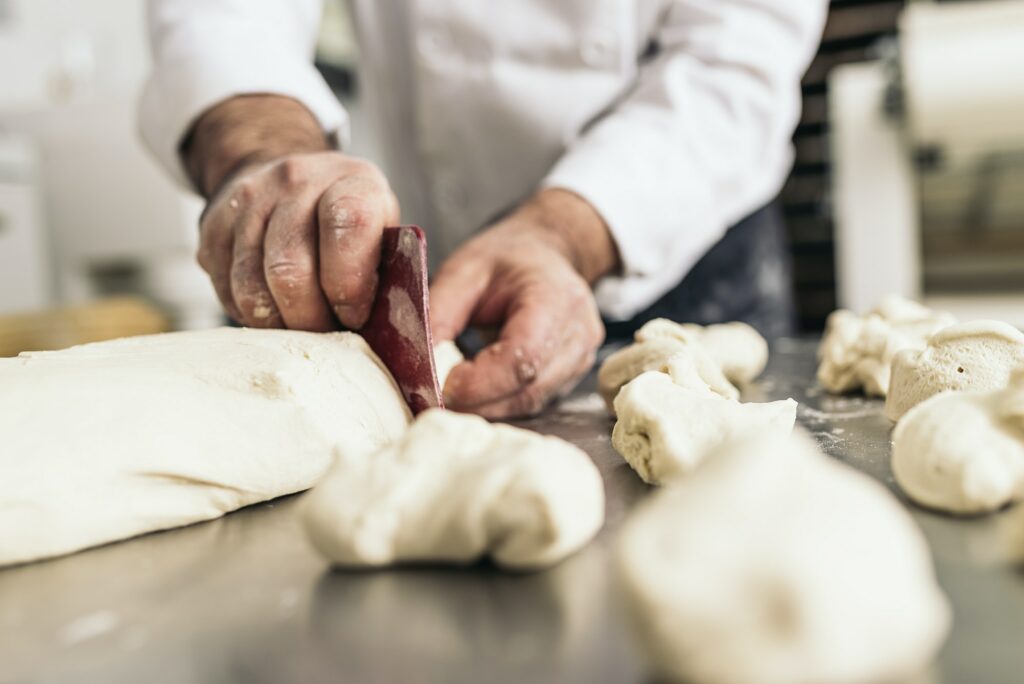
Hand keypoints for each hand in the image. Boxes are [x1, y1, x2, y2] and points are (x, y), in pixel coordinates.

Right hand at [198, 152, 398, 328]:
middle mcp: (296, 181)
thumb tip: (391, 338)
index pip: (348, 225)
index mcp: (351, 181)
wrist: (290, 177)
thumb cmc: (348, 222)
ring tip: (301, 327)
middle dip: (311, 320)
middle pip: (290, 269)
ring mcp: (249, 200)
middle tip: (326, 334)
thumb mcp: (383, 233)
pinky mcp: (213, 226)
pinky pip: (225, 290)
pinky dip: (250, 314)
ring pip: (252, 287)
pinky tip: (274, 309)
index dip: (350, 284)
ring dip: (279, 324)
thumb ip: (388, 276)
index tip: (354, 316)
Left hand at [430, 189, 618, 417]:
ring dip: (485, 406)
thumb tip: (418, 368)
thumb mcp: (463, 272)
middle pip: (528, 389)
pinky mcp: (572, 376)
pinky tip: (475, 389)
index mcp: (557, 299)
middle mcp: (579, 334)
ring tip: (450, 391)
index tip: (440, 384)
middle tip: (433, 396)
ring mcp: (581, 359)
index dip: (479, 382)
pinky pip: (532, 401)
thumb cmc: (507, 258)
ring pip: (529, 403)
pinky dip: (499, 402)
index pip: (523, 357)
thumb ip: (439, 317)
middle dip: (476, 400)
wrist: (546, 253)